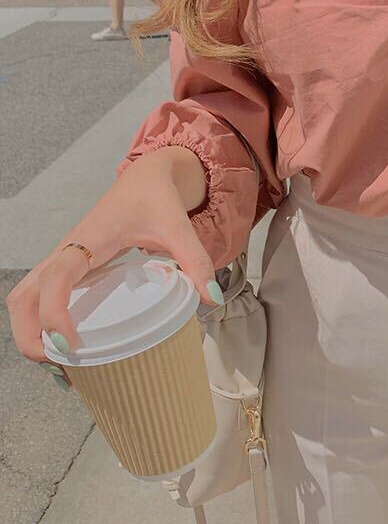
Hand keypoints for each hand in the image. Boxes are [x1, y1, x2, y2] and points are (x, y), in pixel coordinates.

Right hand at [5, 146, 218, 373]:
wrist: (146, 176)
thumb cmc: (157, 198)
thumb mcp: (179, 228)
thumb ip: (195, 260)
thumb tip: (211, 298)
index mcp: (89, 239)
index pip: (56, 278)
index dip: (54, 313)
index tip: (69, 343)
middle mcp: (68, 250)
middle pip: (24, 295)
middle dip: (28, 333)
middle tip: (58, 363)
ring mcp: (64, 258)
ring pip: (25, 296)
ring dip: (29, 330)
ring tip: (58, 361)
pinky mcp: (69, 265)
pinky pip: (41, 295)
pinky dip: (41, 320)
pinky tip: (66, 344)